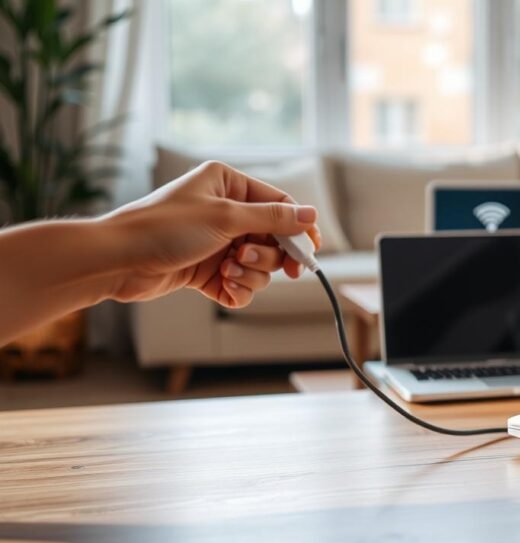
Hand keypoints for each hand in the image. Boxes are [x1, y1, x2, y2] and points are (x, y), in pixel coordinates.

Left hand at [104, 161, 321, 307]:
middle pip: (274, 238)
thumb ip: (273, 217)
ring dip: (250, 273)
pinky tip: (221, 286)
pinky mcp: (209, 272)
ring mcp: (218, 244)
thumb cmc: (164, 227)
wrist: (118, 260)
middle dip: (268, 254)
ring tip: (226, 271)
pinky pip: (242, 285)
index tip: (311, 250)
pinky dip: (237, 289)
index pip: (280, 204)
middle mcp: (225, 212)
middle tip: (250, 258)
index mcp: (228, 185)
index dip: (299, 227)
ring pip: (261, 265)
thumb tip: (311, 215)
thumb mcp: (225, 216)